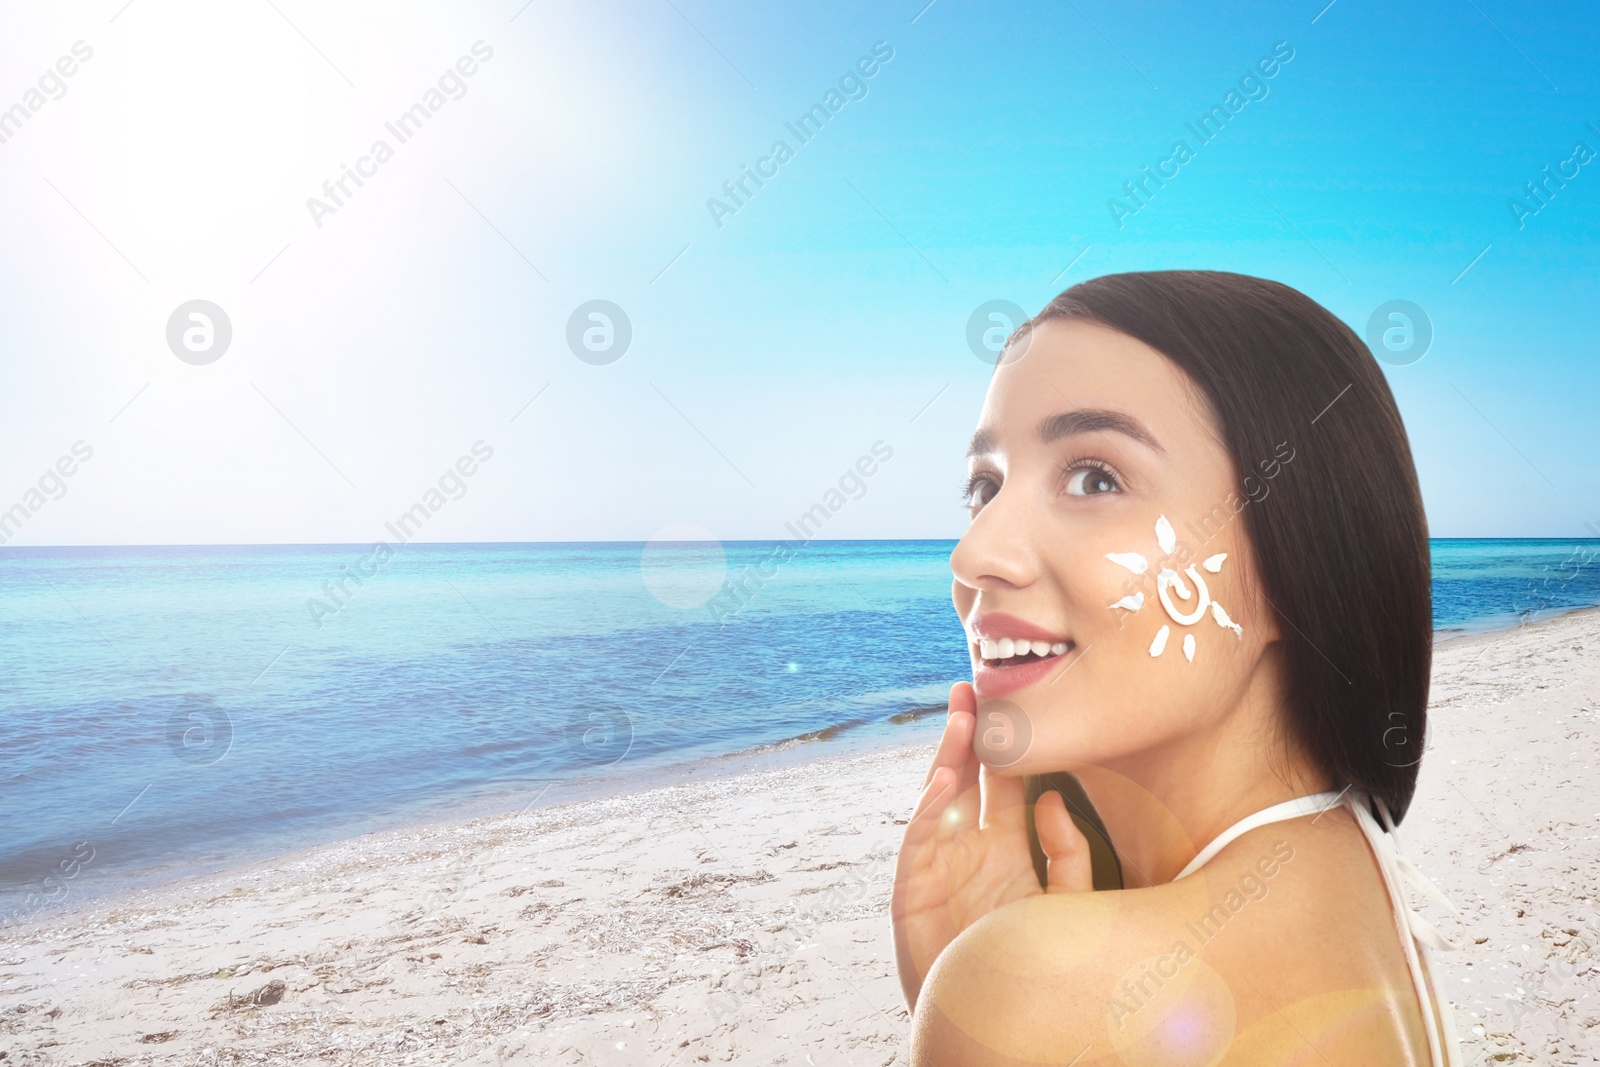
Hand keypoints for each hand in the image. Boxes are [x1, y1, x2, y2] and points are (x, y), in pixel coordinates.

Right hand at [891, 682, 1092, 1010]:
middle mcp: (970, 849)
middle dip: (970, 733)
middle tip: (974, 685)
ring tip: (960, 713)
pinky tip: (946, 774)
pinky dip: (930, 806)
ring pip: (940, 797)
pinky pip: (921, 839)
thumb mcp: (1068, 909)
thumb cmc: (1035, 972)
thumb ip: (1068, 855)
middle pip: (968, 777)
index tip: (1017, 702)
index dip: (1010, 744)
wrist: (994, 1026)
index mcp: (1006, 849)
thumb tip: (1053, 799)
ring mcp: (940, 865)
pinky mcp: (914, 888)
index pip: (1006, 783)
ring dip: (947, 755)